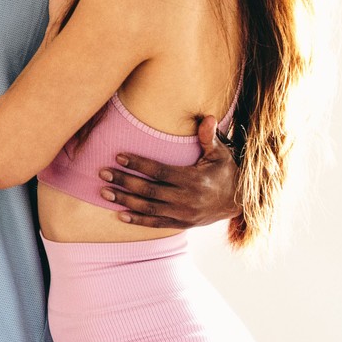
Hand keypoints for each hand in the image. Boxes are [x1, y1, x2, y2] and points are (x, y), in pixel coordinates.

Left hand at [100, 115, 242, 228]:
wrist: (239, 203)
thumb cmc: (226, 172)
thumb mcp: (220, 154)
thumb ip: (209, 138)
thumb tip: (207, 117)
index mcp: (195, 180)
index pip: (160, 172)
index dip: (138, 164)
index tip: (118, 156)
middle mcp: (187, 199)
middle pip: (149, 190)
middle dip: (124, 181)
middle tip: (102, 172)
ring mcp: (183, 214)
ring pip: (148, 208)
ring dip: (124, 200)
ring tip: (104, 192)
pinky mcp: (181, 224)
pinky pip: (156, 223)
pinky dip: (137, 220)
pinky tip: (119, 214)